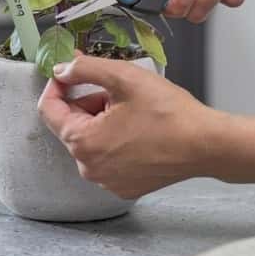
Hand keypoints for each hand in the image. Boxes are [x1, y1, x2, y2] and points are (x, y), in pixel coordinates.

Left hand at [37, 54, 222, 199]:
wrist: (205, 144)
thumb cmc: (169, 113)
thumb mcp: (124, 77)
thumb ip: (85, 69)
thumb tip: (61, 70)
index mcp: (83, 142)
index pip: (49, 110)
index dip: (58, 85)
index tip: (71, 71)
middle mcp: (89, 168)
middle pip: (73, 125)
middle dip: (89, 103)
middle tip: (118, 90)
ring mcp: (107, 181)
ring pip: (92, 141)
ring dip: (104, 121)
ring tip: (134, 111)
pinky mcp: (125, 187)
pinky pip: (108, 158)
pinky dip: (117, 141)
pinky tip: (141, 131)